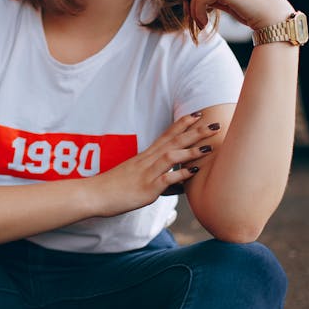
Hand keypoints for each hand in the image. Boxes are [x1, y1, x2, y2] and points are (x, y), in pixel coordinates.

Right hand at [89, 113, 222, 217]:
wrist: (94, 194)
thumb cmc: (114, 187)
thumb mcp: (135, 176)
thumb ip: (155, 176)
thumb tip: (174, 181)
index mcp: (145, 156)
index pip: (167, 135)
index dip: (183, 123)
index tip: (198, 114)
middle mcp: (148, 161)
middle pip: (174, 141)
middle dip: (195, 131)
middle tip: (214, 123)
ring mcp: (147, 173)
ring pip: (171, 156)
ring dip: (191, 150)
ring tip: (209, 145)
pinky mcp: (147, 188)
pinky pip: (166, 179)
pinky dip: (181, 174)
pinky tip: (194, 171)